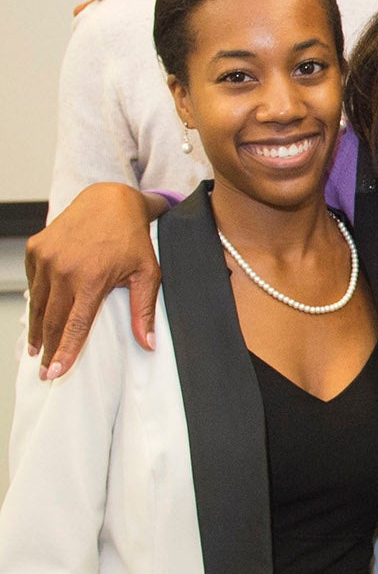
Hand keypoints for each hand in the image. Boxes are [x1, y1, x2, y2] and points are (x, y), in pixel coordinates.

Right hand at [25, 183, 166, 377]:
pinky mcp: (35, 249)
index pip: (75, 325)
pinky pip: (34, 283)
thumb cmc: (132, 238)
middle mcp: (64, 269)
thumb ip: (144, 310)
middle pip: (51, 320)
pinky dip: (36, 300)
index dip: (64, 352)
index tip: (54, 373)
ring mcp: (46, 258)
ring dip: (37, 329)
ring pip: (38, 304)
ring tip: (38, 349)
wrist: (109, 201)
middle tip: (44, 370)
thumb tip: (148, 344)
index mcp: (92, 278)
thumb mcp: (147, 272)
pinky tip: (40, 314)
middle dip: (47, 348)